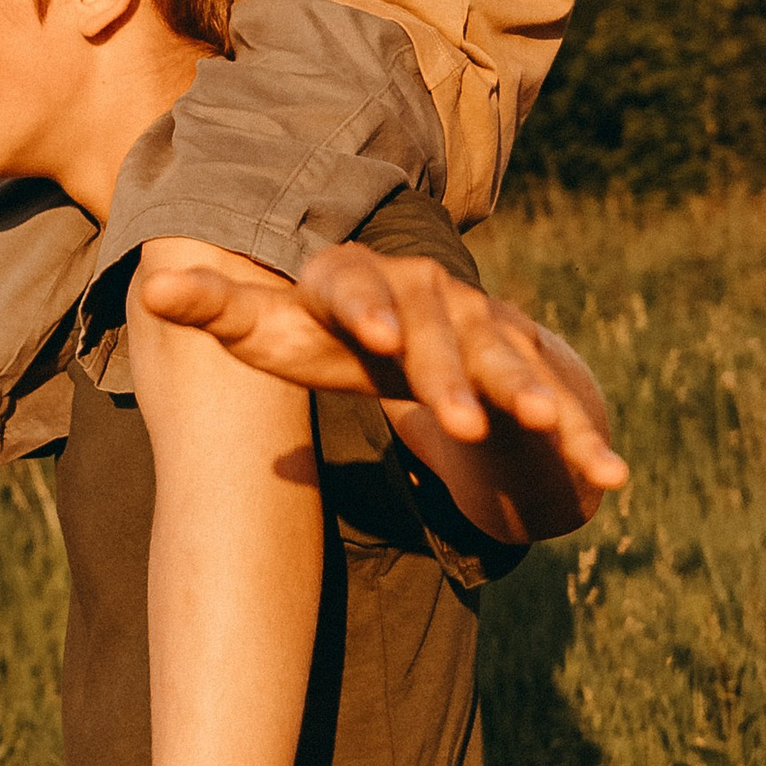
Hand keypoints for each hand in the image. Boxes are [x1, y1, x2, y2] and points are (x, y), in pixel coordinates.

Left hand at [138, 242, 628, 499]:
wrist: (439, 336)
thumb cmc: (342, 340)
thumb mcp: (285, 331)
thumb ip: (226, 311)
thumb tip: (153, 285)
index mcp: (366, 286)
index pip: (354, 285)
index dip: (363, 309)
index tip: (368, 337)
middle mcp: (435, 300)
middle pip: (441, 334)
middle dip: (451, 373)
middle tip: (458, 418)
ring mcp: (494, 334)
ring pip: (510, 364)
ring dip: (529, 394)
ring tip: (543, 423)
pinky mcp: (537, 376)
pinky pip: (565, 411)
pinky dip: (586, 444)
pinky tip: (613, 480)